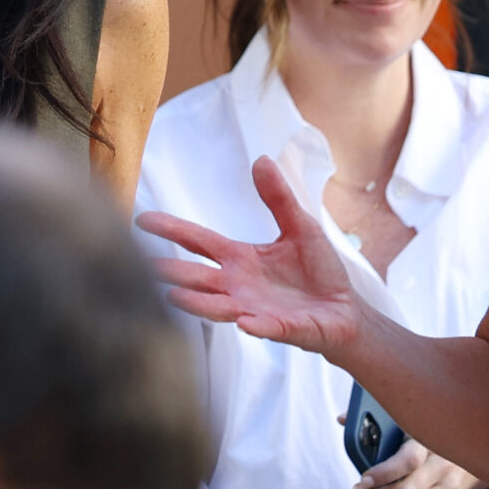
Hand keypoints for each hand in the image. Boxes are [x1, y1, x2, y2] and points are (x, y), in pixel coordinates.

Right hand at [138, 157, 368, 359]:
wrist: (346, 310)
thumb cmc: (319, 271)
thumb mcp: (301, 227)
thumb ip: (279, 198)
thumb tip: (261, 159)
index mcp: (240, 259)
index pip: (198, 242)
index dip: (171, 230)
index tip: (142, 219)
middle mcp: (238, 286)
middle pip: (197, 278)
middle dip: (172, 273)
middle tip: (148, 266)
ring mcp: (254, 309)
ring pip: (218, 308)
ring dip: (199, 303)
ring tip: (175, 295)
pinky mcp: (280, 329)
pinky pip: (264, 328)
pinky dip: (254, 326)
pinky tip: (244, 321)